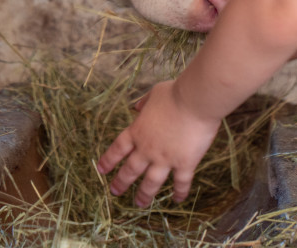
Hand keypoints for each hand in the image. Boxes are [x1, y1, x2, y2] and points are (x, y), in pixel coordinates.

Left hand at [96, 80, 219, 206]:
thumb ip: (144, 102)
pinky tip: (177, 200)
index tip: (101, 170)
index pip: (118, 148)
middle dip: (121, 182)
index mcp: (138, 130)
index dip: (109, 160)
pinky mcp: (184, 163)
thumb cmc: (175, 94)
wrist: (195, 101)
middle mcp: (147, 148)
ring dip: (144, 194)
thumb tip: (136, 107)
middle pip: (131, 169)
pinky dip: (179, 192)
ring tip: (140, 204)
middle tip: (115, 192)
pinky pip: (180, 182)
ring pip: (151, 182)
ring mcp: (165, 158)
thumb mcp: (154, 93)